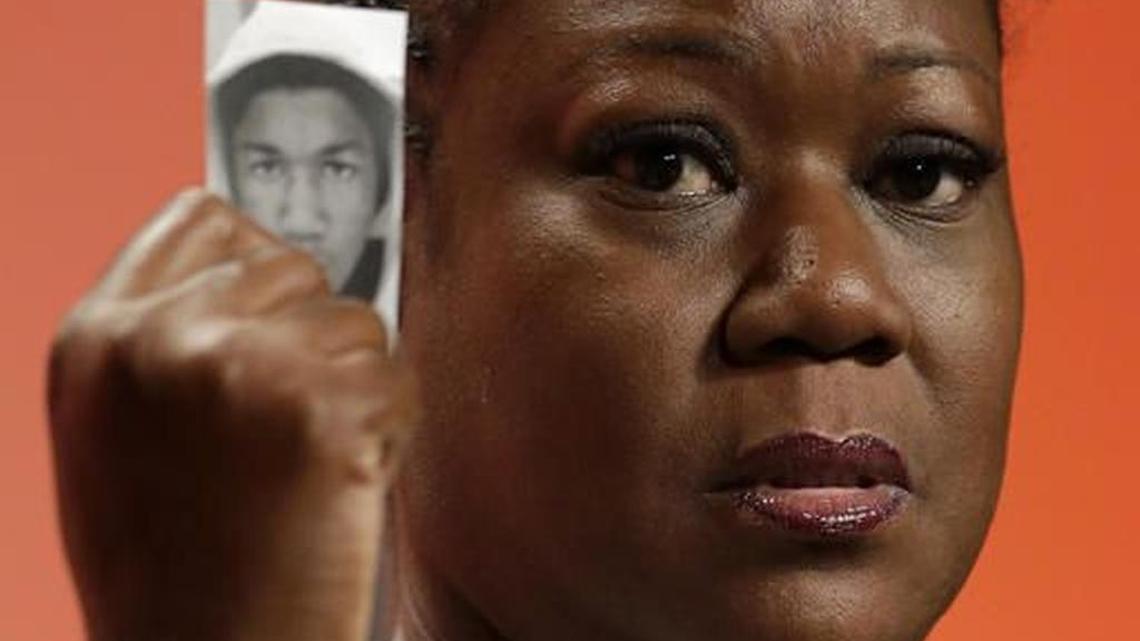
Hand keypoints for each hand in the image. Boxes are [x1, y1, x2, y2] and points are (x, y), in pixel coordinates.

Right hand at [47, 189, 415, 640]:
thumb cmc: (173, 568)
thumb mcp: (120, 436)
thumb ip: (169, 342)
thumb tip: (258, 277)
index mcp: (97, 340)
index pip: (202, 220)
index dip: (255, 263)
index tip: (275, 312)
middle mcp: (160, 337)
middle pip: (293, 264)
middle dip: (310, 335)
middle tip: (286, 426)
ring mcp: (239, 366)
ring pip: (355, 321)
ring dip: (352, 386)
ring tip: (306, 467)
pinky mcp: (320, 409)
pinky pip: (396, 381)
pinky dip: (388, 432)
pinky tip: (338, 490)